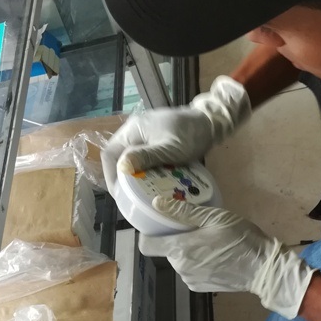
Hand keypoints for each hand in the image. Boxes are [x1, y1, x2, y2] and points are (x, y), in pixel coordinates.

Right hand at [101, 76, 249, 194]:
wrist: (211, 122)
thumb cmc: (191, 134)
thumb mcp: (169, 148)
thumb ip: (146, 157)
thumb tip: (122, 167)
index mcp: (133, 130)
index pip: (110, 154)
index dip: (110, 175)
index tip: (119, 194)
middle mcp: (135, 131)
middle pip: (119, 157)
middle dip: (122, 178)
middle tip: (129, 198)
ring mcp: (145, 136)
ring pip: (131, 159)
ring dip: (134, 176)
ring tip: (139, 194)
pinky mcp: (155, 141)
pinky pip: (143, 159)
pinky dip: (145, 171)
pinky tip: (152, 183)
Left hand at [140, 198, 315, 319]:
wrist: (263, 268)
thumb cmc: (241, 238)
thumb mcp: (215, 217)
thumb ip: (183, 212)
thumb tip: (157, 204)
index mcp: (180, 249)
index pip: (147, 245)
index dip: (148, 234)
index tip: (159, 225)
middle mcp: (180, 267)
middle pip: (166, 251)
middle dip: (176, 239)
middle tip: (195, 228)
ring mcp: (190, 280)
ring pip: (179, 261)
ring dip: (188, 251)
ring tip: (209, 242)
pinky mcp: (200, 288)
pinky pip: (190, 271)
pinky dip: (197, 263)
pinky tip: (214, 256)